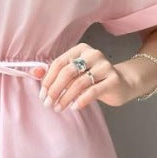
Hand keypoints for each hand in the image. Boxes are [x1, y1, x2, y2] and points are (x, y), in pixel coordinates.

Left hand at [32, 44, 147, 110]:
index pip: (59, 63)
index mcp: (80, 50)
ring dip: (66, 97)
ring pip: (79, 83)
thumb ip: (55, 73)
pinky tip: (74, 107)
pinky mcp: (113, 79)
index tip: (42, 94)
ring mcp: (104, 66)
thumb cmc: (94, 79)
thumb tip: (34, 73)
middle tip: (48, 103)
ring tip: (58, 107)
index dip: (48, 79)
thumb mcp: (75, 74)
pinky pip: (93, 91)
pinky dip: (81, 100)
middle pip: (68, 72)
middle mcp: (93, 54)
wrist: (122, 84)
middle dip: (55, 90)